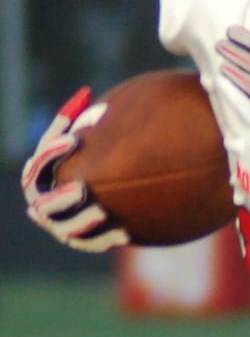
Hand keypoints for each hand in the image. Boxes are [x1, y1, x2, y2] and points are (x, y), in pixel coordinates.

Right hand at [19, 87, 129, 251]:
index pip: (38, 166)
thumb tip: (86, 92)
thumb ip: (82, 122)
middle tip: (81, 188)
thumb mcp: (85, 143)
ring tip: (100, 211)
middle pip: (44, 203)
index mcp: (39, 179)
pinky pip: (91, 244)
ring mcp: (61, 226)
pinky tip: (125, 233)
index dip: (52, 152)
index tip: (76, 139)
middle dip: (59, 198)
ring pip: (66, 228)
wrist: (106, 197)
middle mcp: (43, 205)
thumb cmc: (88, 161)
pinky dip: (105, 239)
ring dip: (81, 221)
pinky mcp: (83, 241)